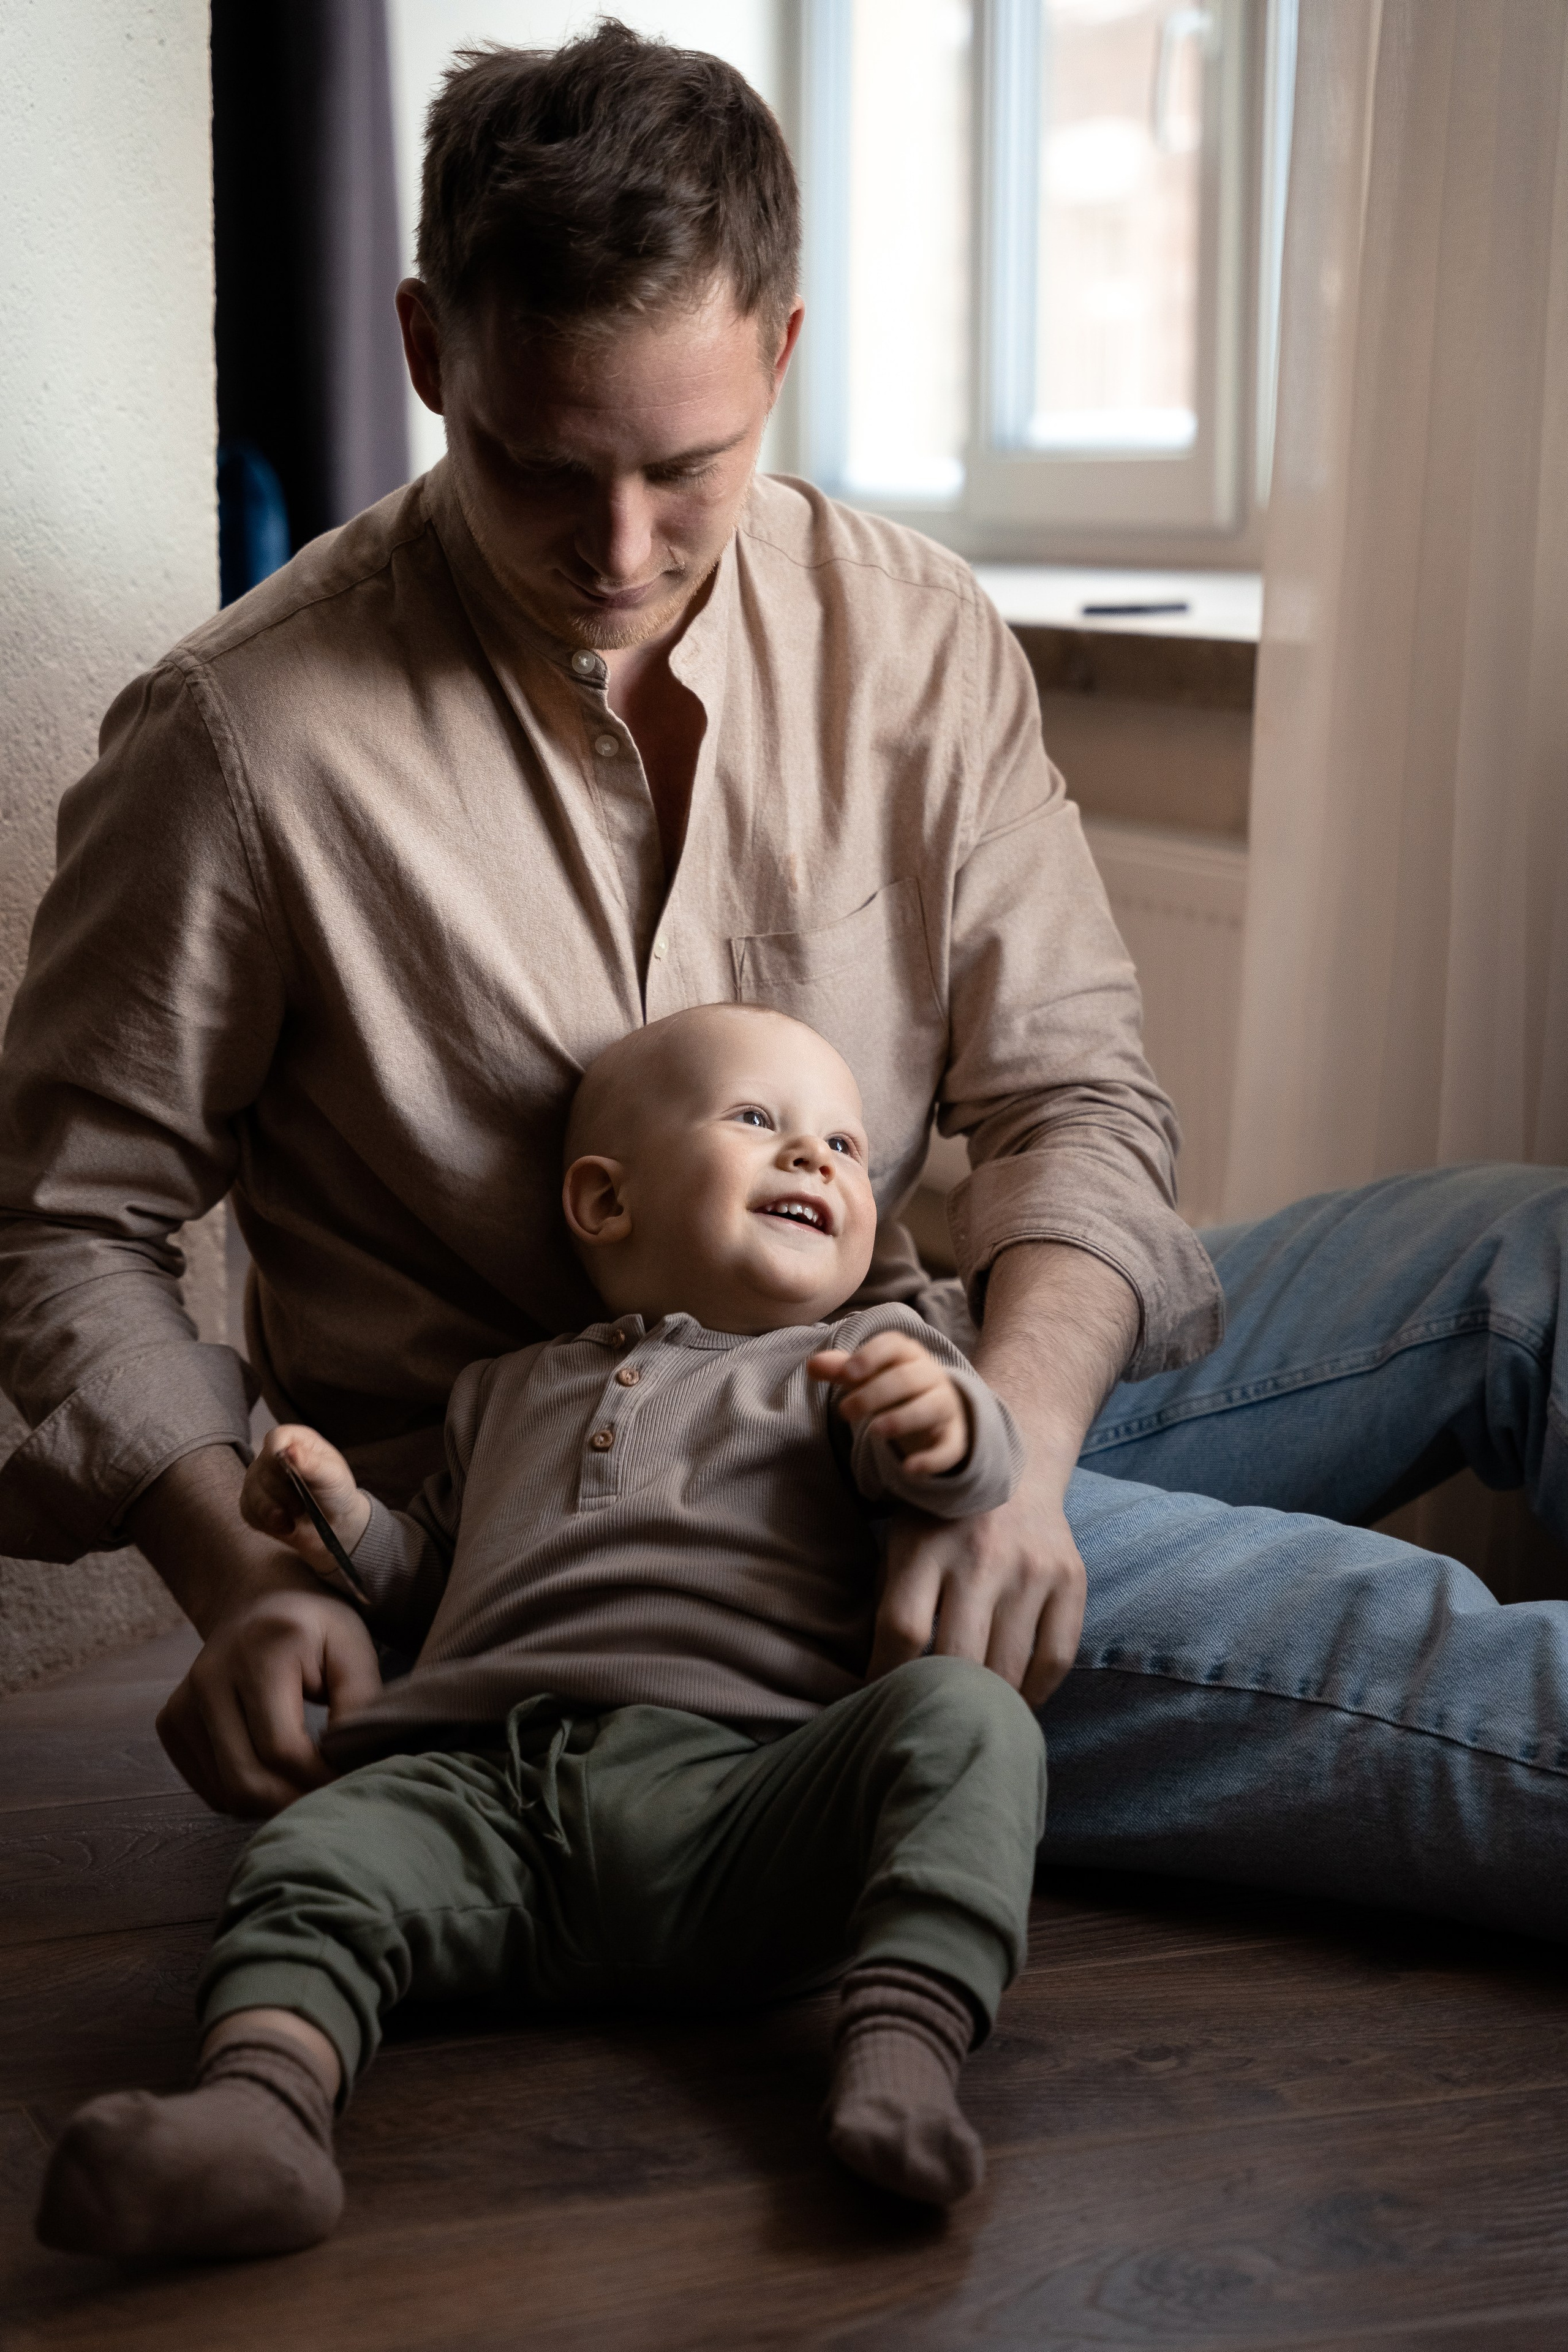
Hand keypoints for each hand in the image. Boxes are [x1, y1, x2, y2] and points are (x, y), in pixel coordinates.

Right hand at [125, 1444, 381, 1817]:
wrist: (256, 1599)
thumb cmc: (315, 1627)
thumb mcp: (353, 1648)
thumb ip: (360, 1704)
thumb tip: (354, 1766)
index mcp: (261, 1651)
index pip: (283, 1749)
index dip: (321, 1780)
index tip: (353, 1783)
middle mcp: (210, 1677)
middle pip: (247, 1781)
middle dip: (295, 1803)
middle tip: (331, 1797)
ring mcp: (182, 1703)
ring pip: (227, 1793)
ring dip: (273, 1805)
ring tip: (308, 1785)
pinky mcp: (170, 1725)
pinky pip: (211, 1788)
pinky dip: (248, 1796)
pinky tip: (276, 1775)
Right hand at [241, 1422, 371, 1569]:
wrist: (333, 1525)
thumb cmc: (336, 1493)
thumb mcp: (333, 1476)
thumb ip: (313, 1463)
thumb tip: (290, 1450)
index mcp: (296, 1441)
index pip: (275, 1438)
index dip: (278, 1454)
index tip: (291, 1473)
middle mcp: (272, 1457)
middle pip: (263, 1469)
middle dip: (285, 1492)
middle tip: (304, 1503)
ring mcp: (258, 1479)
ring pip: (253, 1493)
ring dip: (277, 1510)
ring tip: (296, 1514)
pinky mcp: (251, 1503)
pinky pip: (248, 1512)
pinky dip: (268, 1523)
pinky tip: (286, 1524)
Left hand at [808, 1332, 971, 1476]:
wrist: (937, 1409)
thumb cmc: (893, 1387)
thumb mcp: (867, 1376)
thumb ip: (841, 1370)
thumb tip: (812, 1365)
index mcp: (908, 1354)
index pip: (893, 1345)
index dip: (870, 1356)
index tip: (847, 1374)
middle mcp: (931, 1376)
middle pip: (907, 1378)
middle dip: (874, 1394)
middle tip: (844, 1412)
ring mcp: (945, 1406)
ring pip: (931, 1407)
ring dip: (903, 1418)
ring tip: (874, 1432)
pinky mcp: (953, 1437)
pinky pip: (949, 1448)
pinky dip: (931, 1459)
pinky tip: (909, 1469)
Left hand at [869, 1448, 1085, 1704]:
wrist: (1012, 1468)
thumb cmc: (940, 1522)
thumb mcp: (900, 1545)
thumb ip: (890, 1603)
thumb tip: (874, 1681)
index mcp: (926, 1546)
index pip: (902, 1631)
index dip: (886, 1678)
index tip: (882, 1702)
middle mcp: (981, 1556)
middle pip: (957, 1658)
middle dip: (939, 1702)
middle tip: (931, 1723)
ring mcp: (1031, 1568)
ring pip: (1008, 1667)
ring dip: (987, 1705)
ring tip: (971, 1722)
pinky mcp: (1070, 1579)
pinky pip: (1056, 1658)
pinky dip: (1035, 1693)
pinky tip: (1015, 1703)